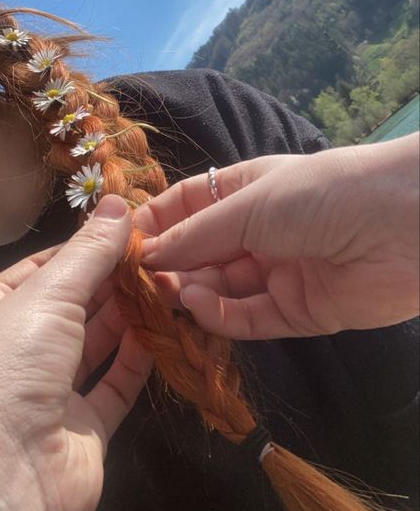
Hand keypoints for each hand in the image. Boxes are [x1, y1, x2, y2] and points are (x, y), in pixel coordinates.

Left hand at [0, 195, 151, 510]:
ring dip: (134, 314)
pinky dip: (142, 356)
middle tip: (165, 252)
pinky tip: (168, 327)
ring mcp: (54, 390)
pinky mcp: (86, 427)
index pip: (47, 267)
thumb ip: (88, 252)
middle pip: (78, 303)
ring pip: (101, 342)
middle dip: (117, 278)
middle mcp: (23, 348)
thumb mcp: (46, 294)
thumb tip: (116, 203)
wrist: (0, 477)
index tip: (133, 227)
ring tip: (174, 282)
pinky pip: (118, 384)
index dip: (88, 247)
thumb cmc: (8, 366)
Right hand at [137, 134, 418, 339]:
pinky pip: (250, 318)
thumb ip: (197, 234)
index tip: (119, 245)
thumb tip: (146, 255)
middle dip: (170, 266)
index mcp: (246, 191)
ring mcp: (278, 273)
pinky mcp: (299, 312)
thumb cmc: (320, 193)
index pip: (188, 207)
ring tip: (166, 294)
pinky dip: (221, 316)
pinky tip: (200, 305)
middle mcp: (259, 232)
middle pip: (201, 253)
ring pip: (222, 290)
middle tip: (136, 282)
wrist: (404, 224)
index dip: (156, 224)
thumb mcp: (250, 204)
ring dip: (192, 292)